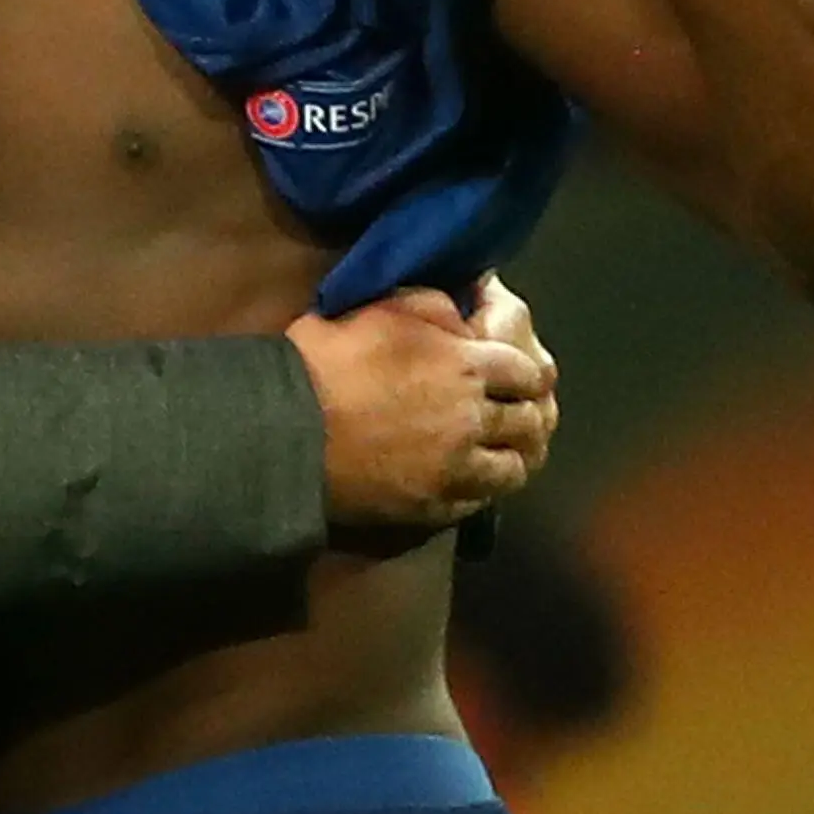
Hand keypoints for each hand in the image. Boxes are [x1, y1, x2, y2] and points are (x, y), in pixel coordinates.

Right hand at [285, 283, 557, 534]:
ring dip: (510, 456)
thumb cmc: (327, 360)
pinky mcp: (433, 507)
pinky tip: (468, 479)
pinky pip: (479, 502)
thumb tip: (465, 312)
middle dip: (525, 415)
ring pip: (513, 469)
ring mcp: (455, 469)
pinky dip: (481, 488)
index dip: (524, 375)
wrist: (283, 431)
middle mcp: (472, 420)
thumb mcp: (380, 307)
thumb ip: (434, 307)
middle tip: (513, 414)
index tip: (516, 377)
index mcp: (466, 366)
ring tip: (496, 451)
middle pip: (529, 423)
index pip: (528, 373)